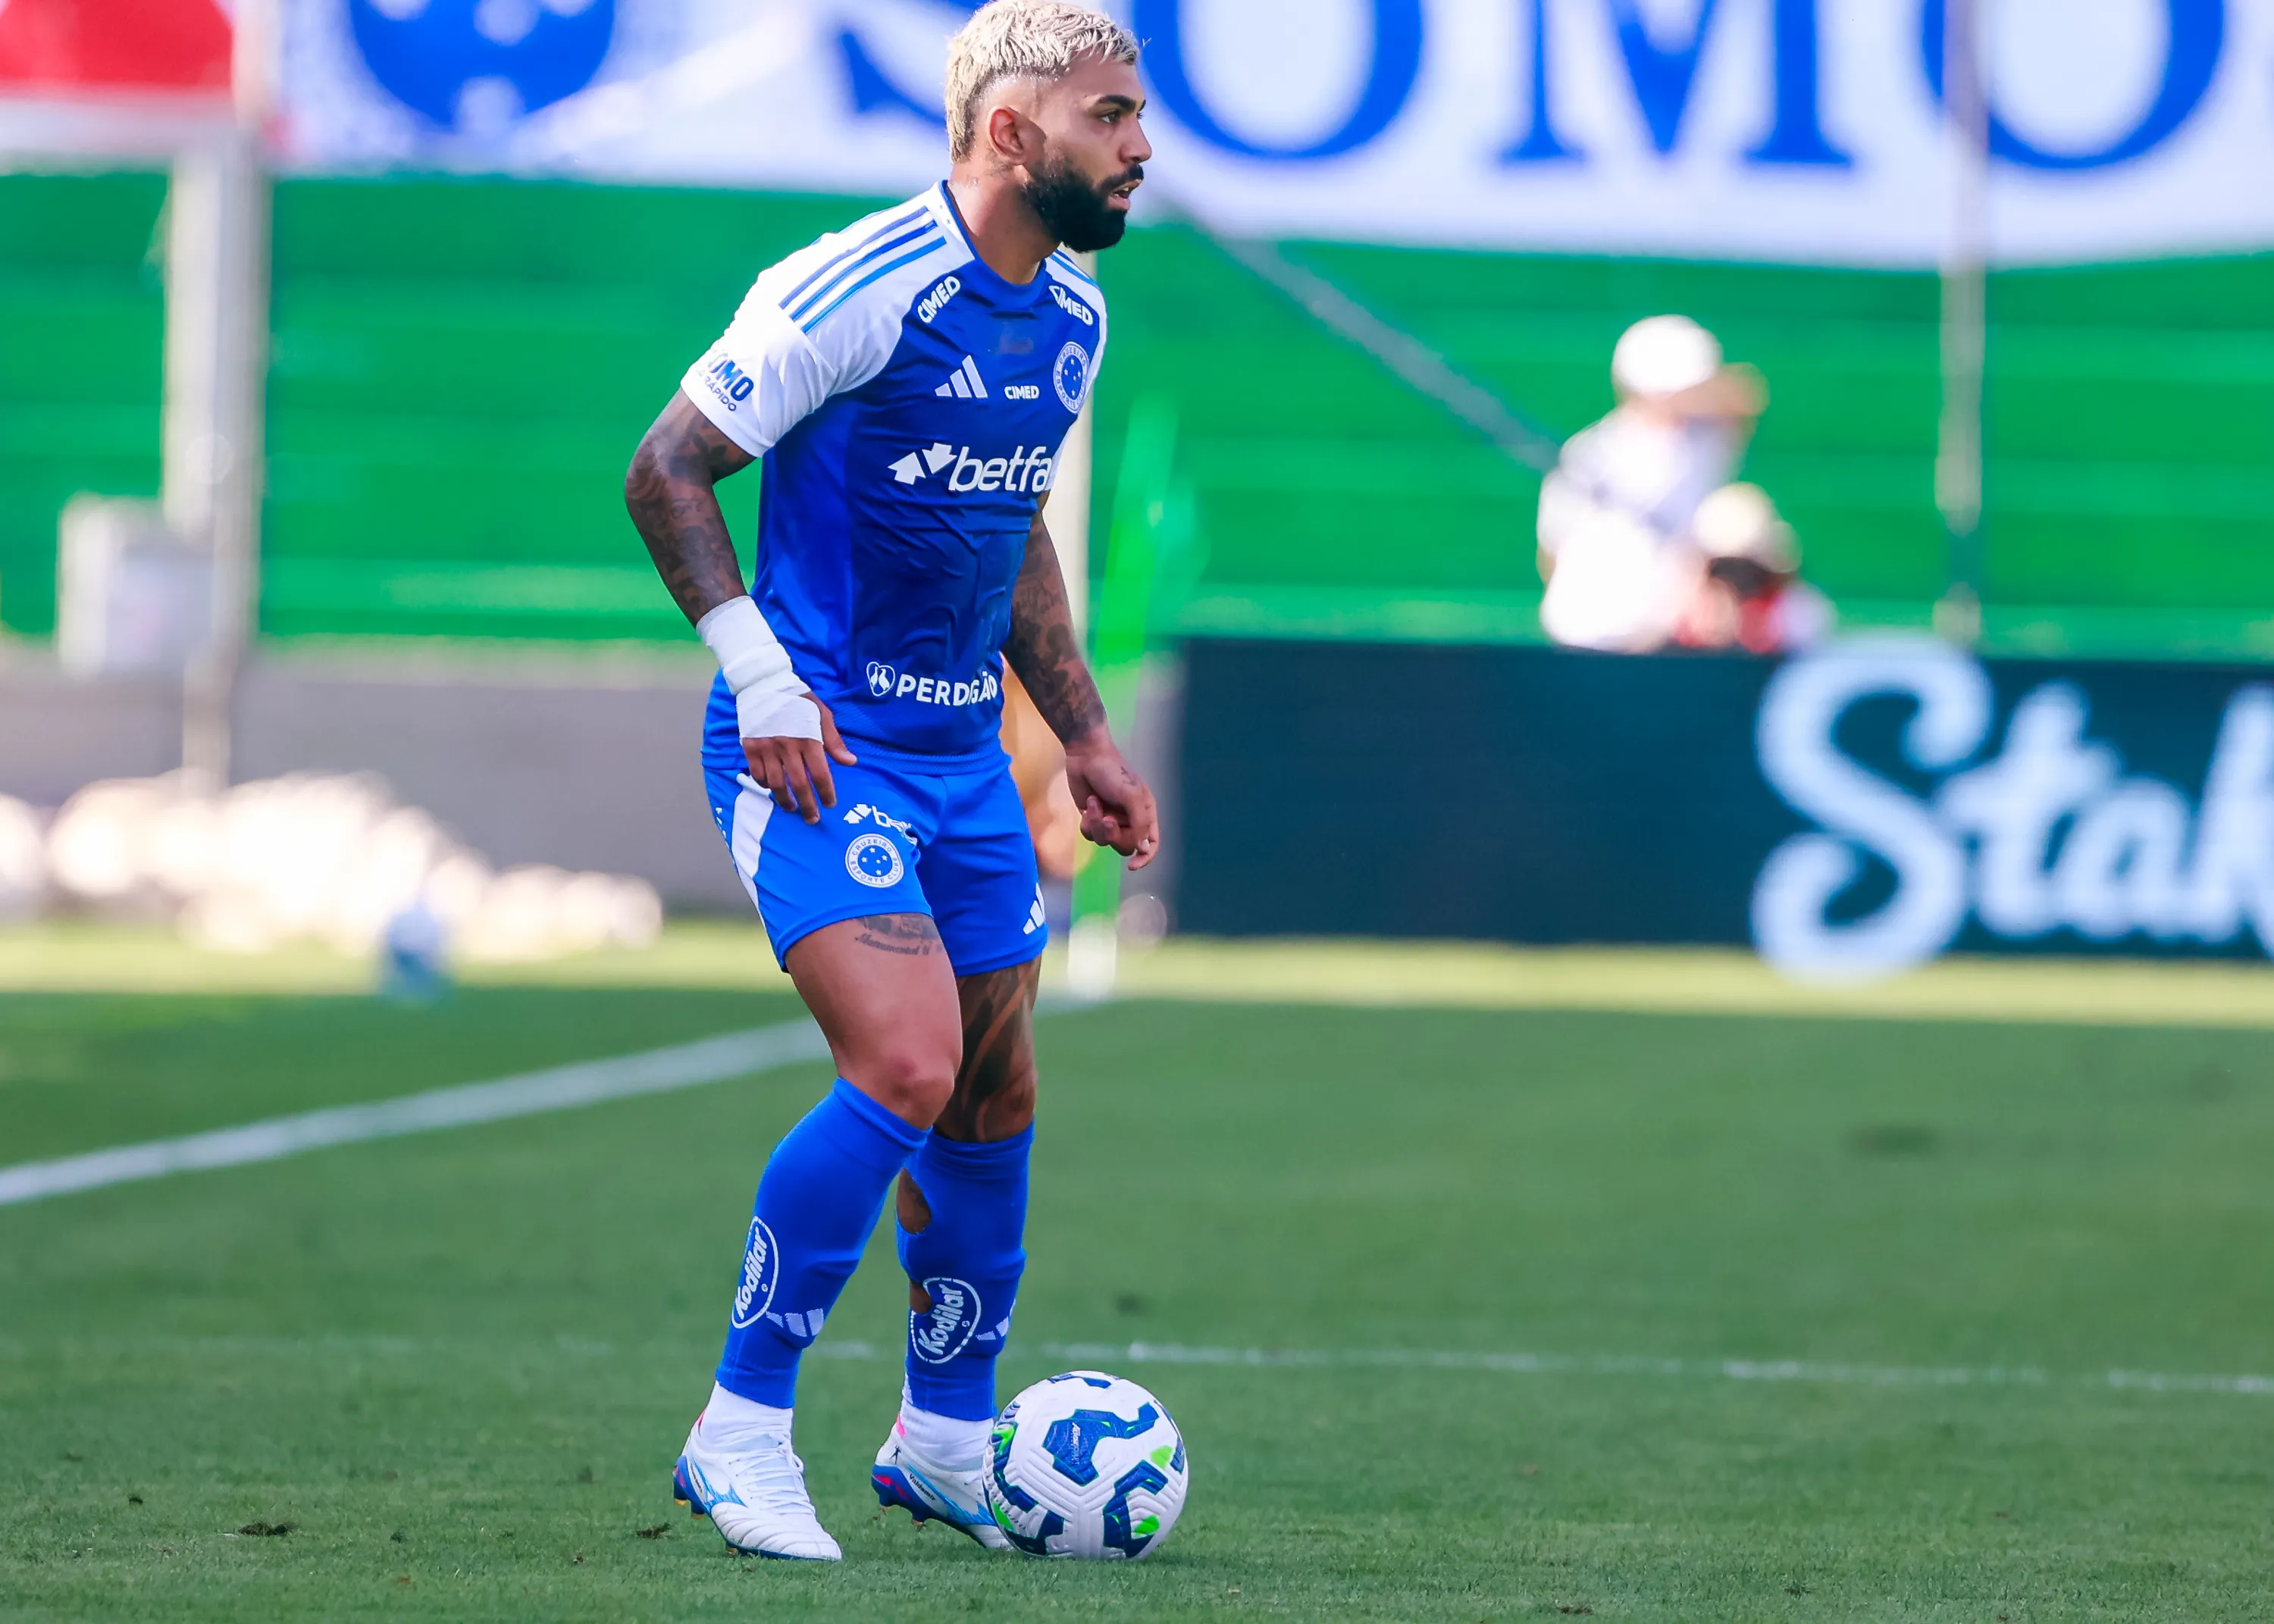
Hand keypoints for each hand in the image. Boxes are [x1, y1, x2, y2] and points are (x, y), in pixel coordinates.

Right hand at [743, 697, 857, 823]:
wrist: (764, 684)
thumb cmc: (798, 700)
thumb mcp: (821, 714)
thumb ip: (834, 741)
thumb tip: (850, 762)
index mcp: (808, 738)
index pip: (820, 774)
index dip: (826, 792)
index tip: (830, 804)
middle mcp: (787, 746)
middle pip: (798, 785)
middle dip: (807, 806)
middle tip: (813, 819)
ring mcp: (767, 748)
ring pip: (776, 784)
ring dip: (785, 801)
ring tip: (793, 809)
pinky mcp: (750, 748)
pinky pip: (758, 774)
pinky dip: (766, 785)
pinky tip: (774, 789)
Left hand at [1062, 728, 1158, 870]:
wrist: (1086, 755)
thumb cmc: (1112, 772)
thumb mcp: (1131, 795)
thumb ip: (1140, 822)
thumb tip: (1143, 848)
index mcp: (1146, 812)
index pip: (1152, 843)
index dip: (1145, 857)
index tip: (1133, 866)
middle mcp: (1130, 818)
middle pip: (1126, 845)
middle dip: (1113, 834)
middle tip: (1106, 819)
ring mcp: (1110, 818)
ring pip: (1105, 841)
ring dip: (1096, 824)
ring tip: (1093, 803)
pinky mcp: (1092, 817)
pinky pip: (1090, 834)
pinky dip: (1087, 823)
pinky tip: (1087, 805)